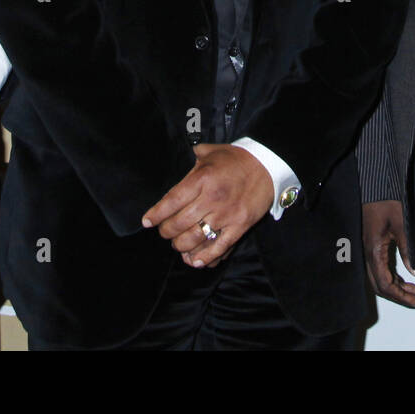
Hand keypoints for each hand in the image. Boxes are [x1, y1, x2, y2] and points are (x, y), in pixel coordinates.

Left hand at [141, 144, 274, 267]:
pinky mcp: (240, 225)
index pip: (171, 201)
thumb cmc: (236, 158)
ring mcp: (226, 214)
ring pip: (195, 238)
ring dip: (181, 245)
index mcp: (201, 179)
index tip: (147, 222)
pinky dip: (205, 257)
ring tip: (178, 244)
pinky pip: (220, 247)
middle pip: (179, 223)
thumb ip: (191, 161)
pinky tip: (195, 260)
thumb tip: (177, 161)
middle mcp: (212, 198)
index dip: (156, 214)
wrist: (267, 164)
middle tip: (164, 232)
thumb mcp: (210, 153)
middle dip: (167, 232)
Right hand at [362, 200, 414, 307]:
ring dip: (398, 290)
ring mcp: (369, 254)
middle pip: (381, 288)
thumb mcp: (402, 224)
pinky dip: (394, 280)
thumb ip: (409, 249)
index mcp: (374, 252)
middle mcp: (368, 256)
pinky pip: (381, 272)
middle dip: (401, 298)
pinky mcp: (372, 251)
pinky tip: (408, 281)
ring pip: (380, 282)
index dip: (402, 297)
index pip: (385, 285)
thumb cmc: (385, 204)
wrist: (373, 192)